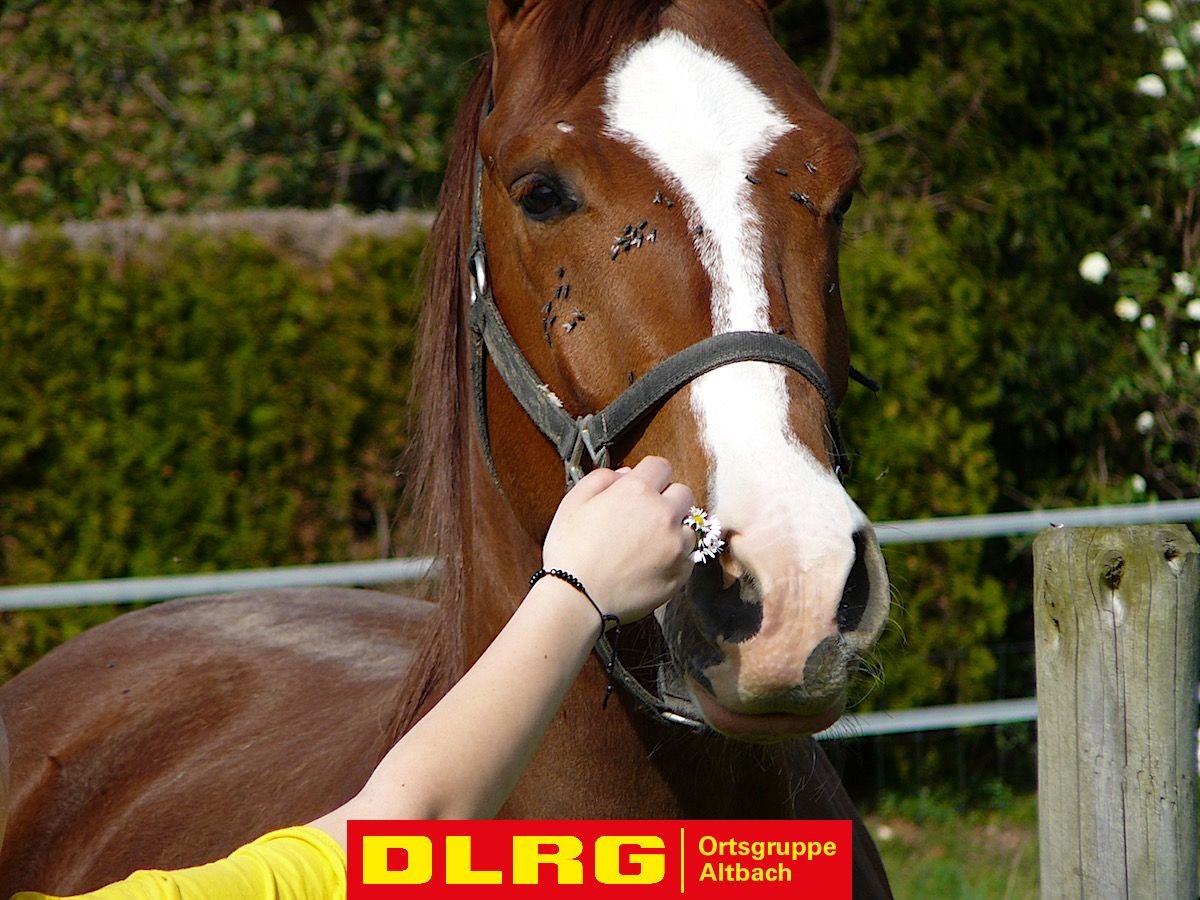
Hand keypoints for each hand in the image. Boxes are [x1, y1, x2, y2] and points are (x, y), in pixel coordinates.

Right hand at [541, 456, 694, 623]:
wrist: (577, 599)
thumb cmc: (571, 551)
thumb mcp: (574, 501)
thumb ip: (602, 478)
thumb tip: (626, 474)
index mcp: (638, 491)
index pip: (661, 466)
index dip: (649, 475)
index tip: (641, 487)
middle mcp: (663, 514)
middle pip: (683, 493)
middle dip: (667, 499)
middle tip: (645, 516)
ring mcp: (676, 546)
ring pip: (689, 526)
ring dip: (674, 530)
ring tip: (648, 545)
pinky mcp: (680, 574)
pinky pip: (688, 557)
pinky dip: (675, 557)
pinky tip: (651, 564)